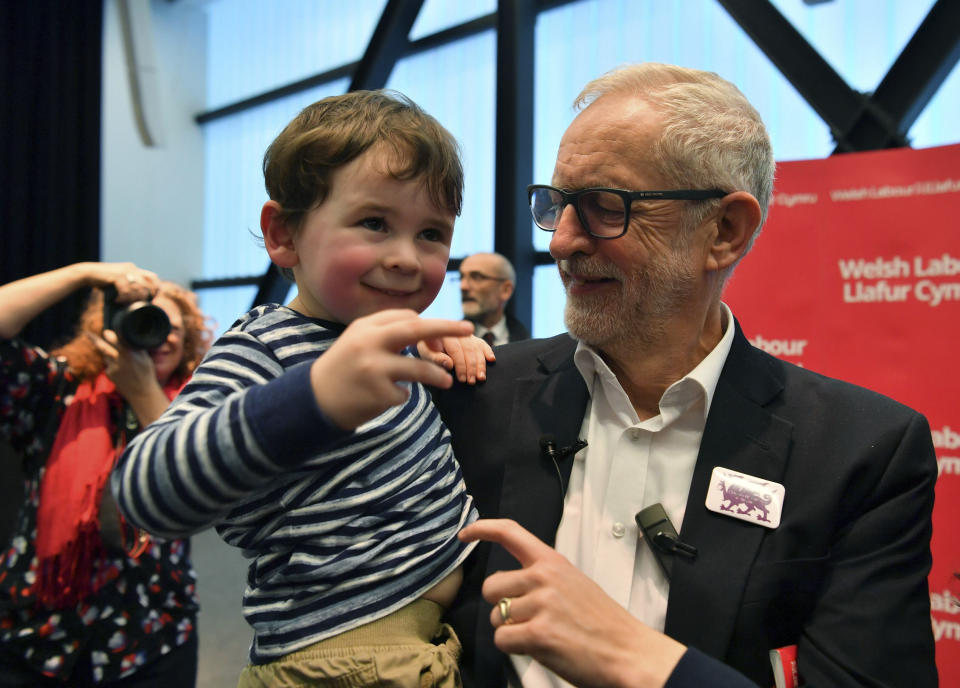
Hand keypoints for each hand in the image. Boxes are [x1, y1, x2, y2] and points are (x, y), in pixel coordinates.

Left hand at [90, 330, 159, 398]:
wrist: (142, 393)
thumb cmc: (146, 373)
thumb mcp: (145, 359)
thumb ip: (136, 348)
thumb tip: (128, 338)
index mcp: (129, 355)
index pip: (116, 342)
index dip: (110, 336)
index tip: (105, 332)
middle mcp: (118, 360)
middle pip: (104, 347)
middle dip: (94, 339)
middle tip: (86, 333)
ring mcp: (112, 368)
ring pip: (106, 356)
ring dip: (109, 354)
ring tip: (123, 362)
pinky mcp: (109, 374)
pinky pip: (108, 365)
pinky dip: (112, 364)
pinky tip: (122, 371)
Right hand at [91, 262, 159, 303]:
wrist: (87, 273)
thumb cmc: (104, 280)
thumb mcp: (120, 280)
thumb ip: (129, 284)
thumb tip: (140, 297)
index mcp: (133, 268)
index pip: (153, 277)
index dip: (155, 288)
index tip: (153, 297)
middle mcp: (131, 268)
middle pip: (149, 284)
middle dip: (147, 295)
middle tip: (141, 303)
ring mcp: (124, 272)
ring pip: (138, 289)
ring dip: (133, 299)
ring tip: (125, 303)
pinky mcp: (116, 277)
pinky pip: (125, 291)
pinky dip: (123, 298)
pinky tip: (117, 300)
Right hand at [311, 309, 473, 429]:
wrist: (313, 399)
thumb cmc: (343, 367)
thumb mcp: (358, 340)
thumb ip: (388, 332)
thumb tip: (429, 329)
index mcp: (366, 326)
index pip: (407, 317)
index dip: (430, 325)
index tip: (447, 333)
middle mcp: (370, 342)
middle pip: (416, 329)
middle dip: (446, 327)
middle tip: (469, 329)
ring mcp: (374, 368)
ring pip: (420, 369)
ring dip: (438, 376)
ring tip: (448, 382)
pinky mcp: (378, 394)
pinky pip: (404, 394)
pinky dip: (401, 396)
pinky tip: (384, 397)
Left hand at [417, 333, 494, 383]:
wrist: (430, 340)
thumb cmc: (428, 350)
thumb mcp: (426, 354)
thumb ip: (435, 358)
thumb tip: (449, 364)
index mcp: (443, 334)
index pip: (456, 349)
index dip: (460, 365)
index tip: (462, 379)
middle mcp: (457, 332)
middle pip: (469, 349)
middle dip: (472, 367)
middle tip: (472, 381)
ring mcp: (466, 335)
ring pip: (477, 348)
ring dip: (481, 364)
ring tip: (481, 378)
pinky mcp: (474, 338)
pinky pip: (483, 344)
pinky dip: (488, 351)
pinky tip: (492, 359)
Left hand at [458, 519, 686, 687]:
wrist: (628, 652)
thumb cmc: (603, 623)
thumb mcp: (574, 584)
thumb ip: (544, 578)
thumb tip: (512, 587)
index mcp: (553, 562)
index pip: (510, 533)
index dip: (482, 530)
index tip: (465, 534)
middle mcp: (544, 577)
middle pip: (491, 587)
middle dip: (502, 607)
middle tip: (529, 619)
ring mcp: (541, 604)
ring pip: (496, 617)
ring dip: (511, 631)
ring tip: (541, 635)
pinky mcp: (538, 633)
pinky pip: (503, 640)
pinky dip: (514, 649)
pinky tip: (540, 648)